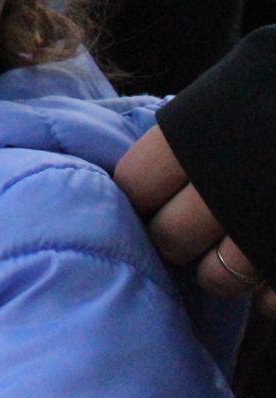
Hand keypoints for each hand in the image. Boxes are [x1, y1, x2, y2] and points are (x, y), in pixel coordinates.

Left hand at [116, 126, 274, 316]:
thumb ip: (194, 135)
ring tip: (242, 249)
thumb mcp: (236, 93)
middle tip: (196, 231)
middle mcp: (229, 178)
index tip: (156, 200)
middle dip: (178, 240)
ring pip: (219, 278)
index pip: (136, 185)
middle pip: (170, 237)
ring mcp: (267, 222)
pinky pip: (274, 303)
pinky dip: (273, 298)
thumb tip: (143, 190)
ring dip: (224, 273)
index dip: (144, 198)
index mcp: (199, 131)